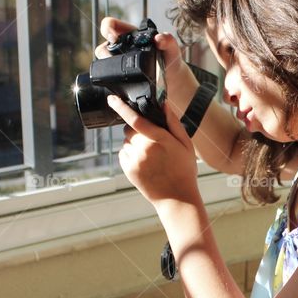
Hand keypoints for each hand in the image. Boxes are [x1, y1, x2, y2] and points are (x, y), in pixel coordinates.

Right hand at [95, 16, 199, 109]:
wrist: (172, 79)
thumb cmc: (170, 59)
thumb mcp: (172, 49)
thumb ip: (169, 41)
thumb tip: (159, 38)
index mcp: (130, 34)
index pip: (110, 25)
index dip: (107, 28)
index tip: (113, 37)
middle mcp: (121, 48)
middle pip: (102, 47)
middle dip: (105, 52)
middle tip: (115, 59)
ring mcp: (119, 63)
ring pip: (103, 63)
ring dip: (107, 67)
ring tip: (121, 73)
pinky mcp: (119, 78)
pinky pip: (109, 78)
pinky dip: (112, 80)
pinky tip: (122, 84)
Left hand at [106, 90, 199, 206]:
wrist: (176, 198)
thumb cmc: (184, 170)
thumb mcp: (185, 144)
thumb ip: (173, 123)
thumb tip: (164, 105)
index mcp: (159, 139)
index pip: (136, 119)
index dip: (122, 107)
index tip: (112, 99)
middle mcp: (144, 149)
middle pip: (130, 129)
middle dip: (137, 130)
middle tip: (153, 142)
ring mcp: (134, 160)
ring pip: (126, 142)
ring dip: (134, 143)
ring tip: (151, 156)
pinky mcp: (128, 169)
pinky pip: (123, 153)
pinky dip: (131, 154)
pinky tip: (145, 163)